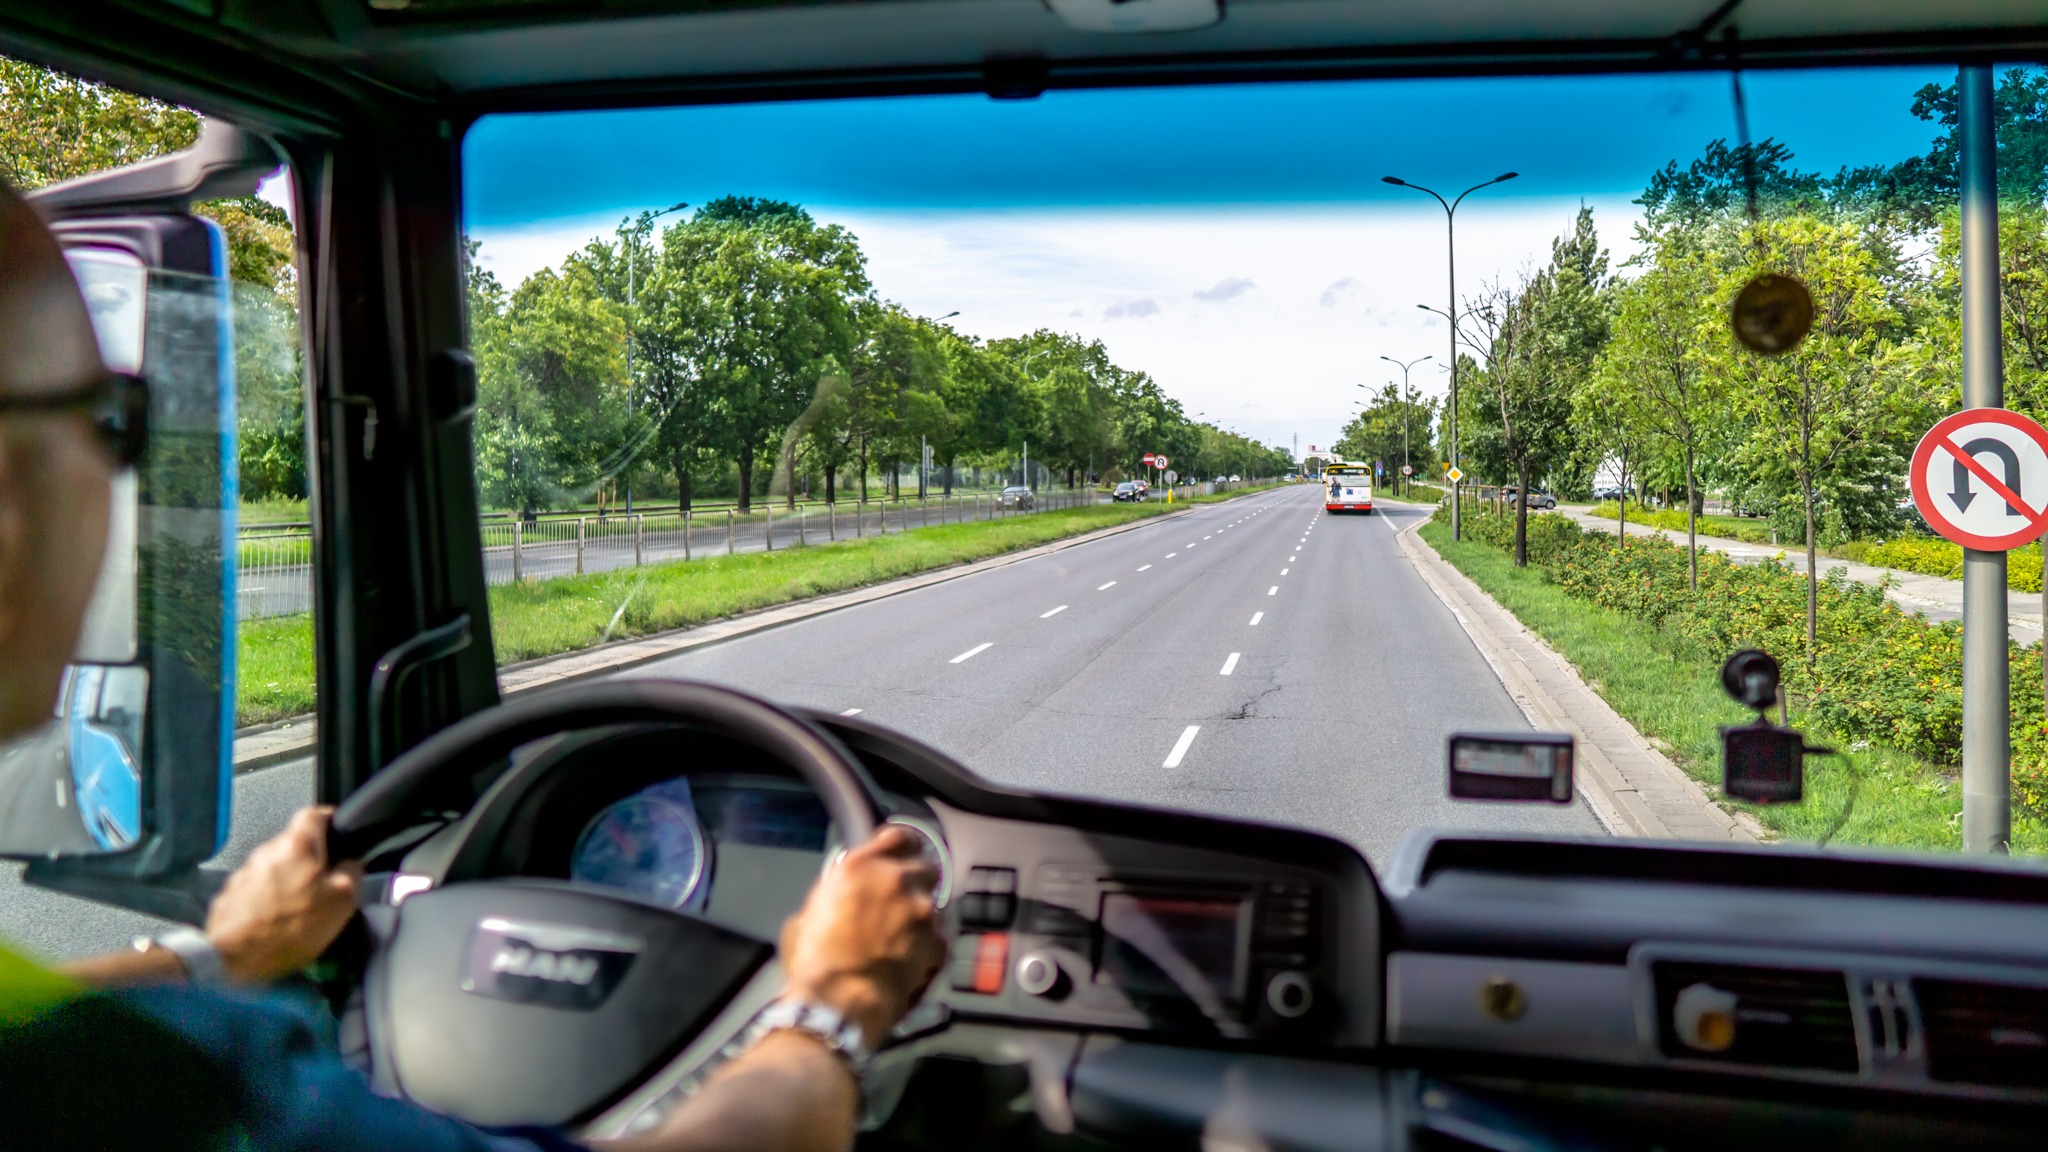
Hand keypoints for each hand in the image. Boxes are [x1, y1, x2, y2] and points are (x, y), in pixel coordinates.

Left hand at [205, 806, 361, 982]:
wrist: (235, 959)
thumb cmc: (293, 926)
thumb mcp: (343, 901)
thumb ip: (351, 873)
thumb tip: (350, 864)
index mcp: (297, 844)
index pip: (315, 813)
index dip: (330, 822)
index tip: (339, 838)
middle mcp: (266, 850)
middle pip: (293, 844)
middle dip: (308, 860)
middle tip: (321, 886)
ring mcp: (243, 872)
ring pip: (273, 867)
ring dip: (285, 880)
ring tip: (295, 909)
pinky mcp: (228, 895)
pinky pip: (254, 889)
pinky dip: (265, 899)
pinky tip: (272, 921)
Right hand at [777, 825, 946, 1044]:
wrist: (837, 1002)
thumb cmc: (816, 961)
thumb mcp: (813, 911)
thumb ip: (840, 890)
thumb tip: (849, 893)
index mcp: (860, 866)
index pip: (899, 836)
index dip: (904, 845)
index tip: (905, 852)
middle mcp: (896, 880)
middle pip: (924, 868)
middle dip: (915, 884)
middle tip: (900, 903)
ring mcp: (920, 911)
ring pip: (934, 905)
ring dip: (921, 918)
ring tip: (901, 941)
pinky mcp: (936, 942)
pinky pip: (938, 938)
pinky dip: (928, 947)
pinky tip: (910, 960)